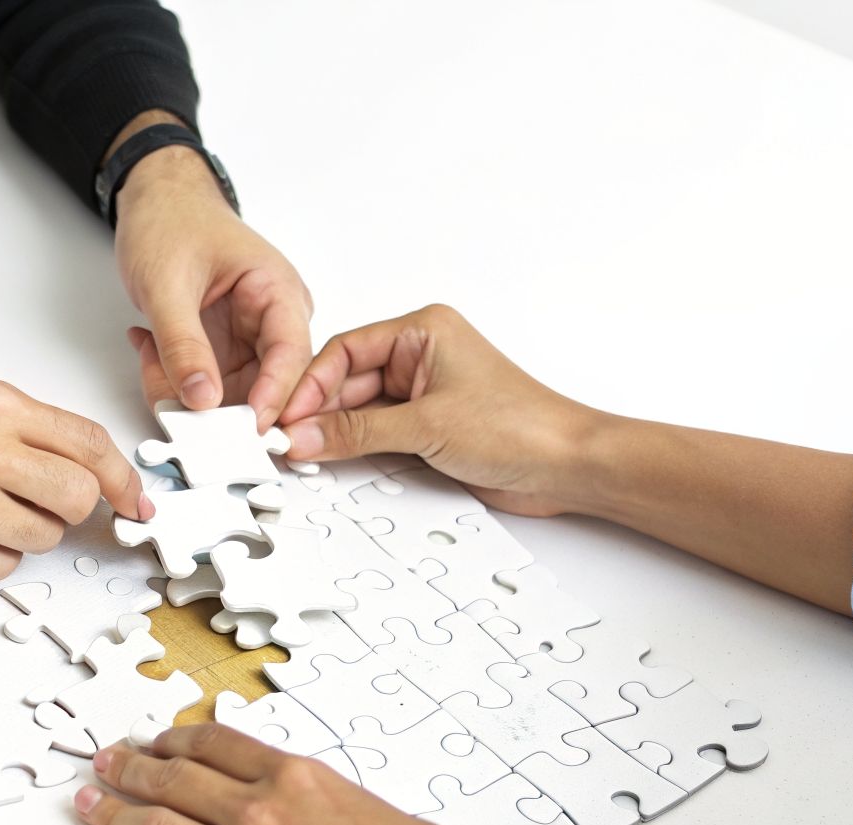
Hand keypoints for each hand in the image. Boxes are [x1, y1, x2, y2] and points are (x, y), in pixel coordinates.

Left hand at [74, 725, 660, 824]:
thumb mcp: (384, 812)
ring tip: (87, 801)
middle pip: (174, 777)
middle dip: (131, 766)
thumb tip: (321, 809)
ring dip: (112, 811)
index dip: (177, 740)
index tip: (159, 741)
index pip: (217, 744)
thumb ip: (334, 803)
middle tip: (105, 761)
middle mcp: (262, 812)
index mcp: (301, 777)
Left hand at [112, 128, 312, 431]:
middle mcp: (273, 319)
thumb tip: (202, 399)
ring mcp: (248, 338)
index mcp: (277, 291)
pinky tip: (148, 348)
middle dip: (217, 404)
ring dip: (185, 391)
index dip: (273, 396)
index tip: (246, 428)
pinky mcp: (224, 349)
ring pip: (229, 394)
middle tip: (174, 405)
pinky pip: (206, 386)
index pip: (292, 355)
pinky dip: (174, 380)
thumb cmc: (170, 221)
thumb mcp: (167, 284)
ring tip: (148, 354)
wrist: (154, 200)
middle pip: (263, 385)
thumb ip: (183, 344)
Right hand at [279, 304, 603, 516]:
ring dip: (335, 433)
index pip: (345, 350)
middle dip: (318, 412)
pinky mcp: (429, 428)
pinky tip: (334, 461)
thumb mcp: (426, 426)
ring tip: (304, 455)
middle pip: (348, 381)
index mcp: (424, 330)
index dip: (310, 384)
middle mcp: (422, 357)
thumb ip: (357, 433)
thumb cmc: (522, 425)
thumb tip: (303, 436)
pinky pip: (378, 434)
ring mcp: (425, 394)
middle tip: (285, 441)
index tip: (283, 415)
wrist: (569, 466)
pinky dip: (357, 449)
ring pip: (360, 411)